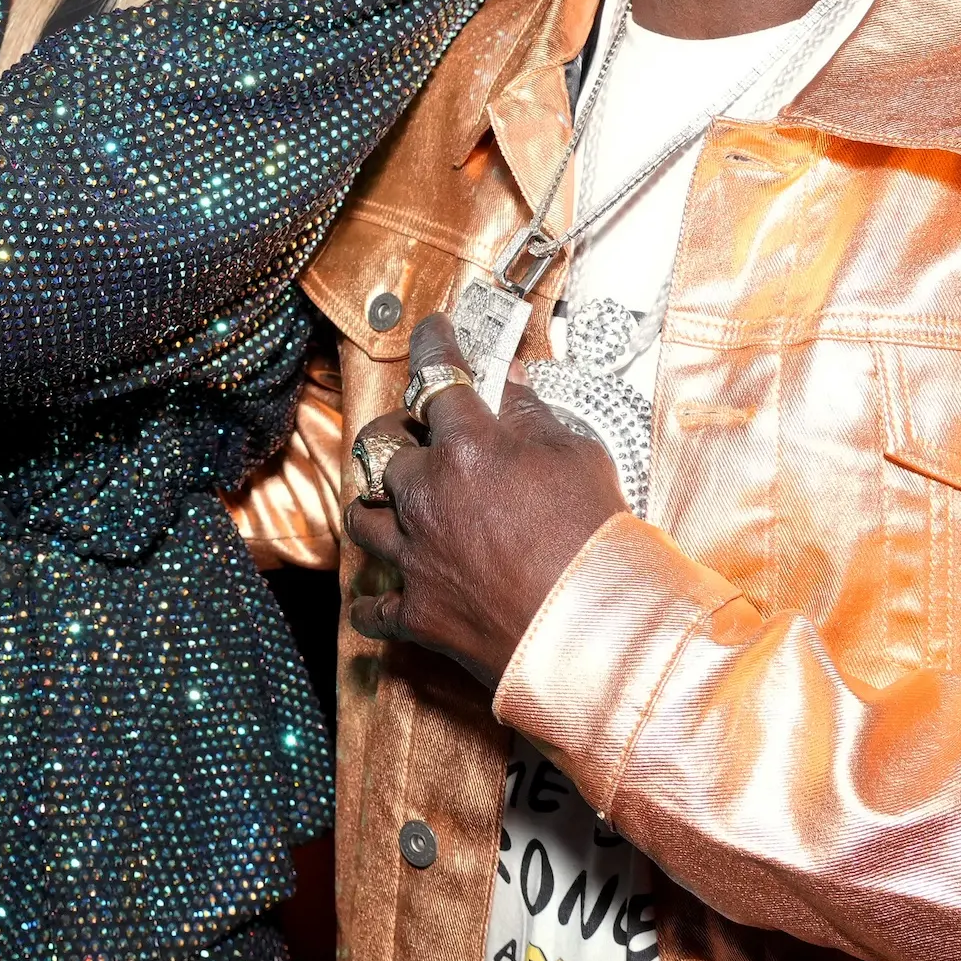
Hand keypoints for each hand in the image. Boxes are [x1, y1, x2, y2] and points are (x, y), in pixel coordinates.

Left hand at [345, 318, 629, 687]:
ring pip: (363, 516)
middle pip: (383, 447)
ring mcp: (416, 555)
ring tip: (392, 505)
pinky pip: (372, 608)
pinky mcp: (418, 612)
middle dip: (399, 436)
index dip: (433, 345)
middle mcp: (427, 494)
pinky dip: (375, 604)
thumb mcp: (579, 456)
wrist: (597, 629)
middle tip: (419, 438)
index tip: (431, 331)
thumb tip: (511, 382)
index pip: (438, 374)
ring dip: (376, 505)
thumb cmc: (597, 539)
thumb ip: (535, 415)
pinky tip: (382, 598)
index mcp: (467, 444)